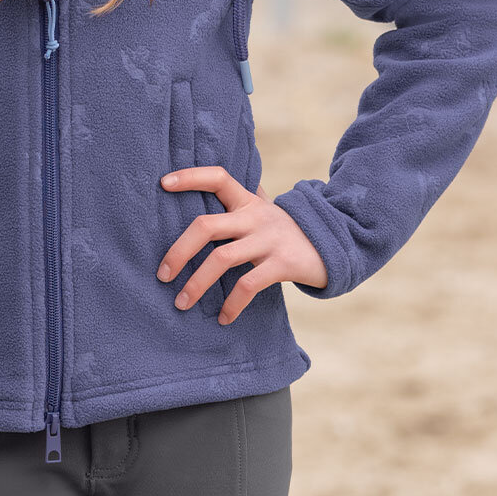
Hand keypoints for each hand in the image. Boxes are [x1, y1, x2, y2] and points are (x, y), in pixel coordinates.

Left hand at [158, 166, 326, 323]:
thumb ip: (240, 202)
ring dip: (196, 284)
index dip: (190, 177)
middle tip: (162, 274)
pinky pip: (248, 285)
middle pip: (206, 225)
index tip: (163, 183)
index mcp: (248, 200)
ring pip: (221, 259)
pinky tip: (222, 318)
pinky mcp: (281, 264)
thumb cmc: (286, 230)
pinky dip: (232, 305)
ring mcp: (268, 240)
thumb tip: (207, 189)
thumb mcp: (264, 211)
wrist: (334, 246)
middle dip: (179, 251)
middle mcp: (255, 216)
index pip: (217, 177)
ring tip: (181, 303)